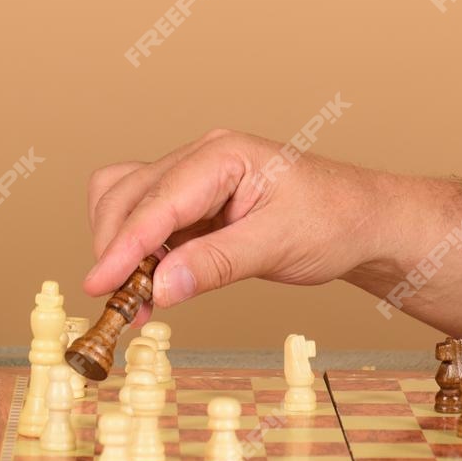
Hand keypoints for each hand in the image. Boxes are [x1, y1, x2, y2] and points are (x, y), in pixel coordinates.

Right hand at [82, 128, 384, 312]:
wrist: (362, 220)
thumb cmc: (332, 220)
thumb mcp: (278, 246)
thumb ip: (216, 264)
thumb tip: (159, 288)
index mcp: (223, 154)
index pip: (158, 201)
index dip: (124, 246)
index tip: (99, 285)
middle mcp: (201, 157)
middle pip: (128, 194)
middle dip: (115, 248)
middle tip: (120, 305)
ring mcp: (194, 177)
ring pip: (127, 202)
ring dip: (120, 248)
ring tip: (136, 299)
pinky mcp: (194, 202)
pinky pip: (148, 220)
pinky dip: (138, 251)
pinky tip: (152, 285)